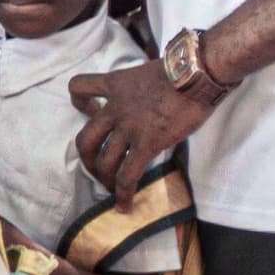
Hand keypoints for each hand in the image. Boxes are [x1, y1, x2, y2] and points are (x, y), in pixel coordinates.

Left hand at [70, 57, 216, 194]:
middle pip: (84, 139)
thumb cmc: (182, 69)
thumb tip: (152, 99)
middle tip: (96, 167)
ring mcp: (128, 128)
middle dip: (87, 159)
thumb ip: (141, 88)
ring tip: (112, 188)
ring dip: (105, 179)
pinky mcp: (146, 144)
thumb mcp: (149, 72)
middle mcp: (115, 109)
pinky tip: (124, 205)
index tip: (91, 110)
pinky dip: (123, 192)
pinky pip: (127, 174)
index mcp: (114, 85)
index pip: (79, 87)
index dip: (80, 102)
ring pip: (104, 161)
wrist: (196, 73)